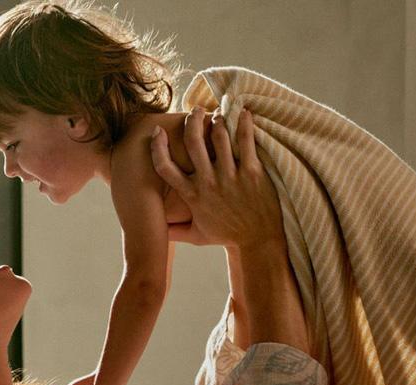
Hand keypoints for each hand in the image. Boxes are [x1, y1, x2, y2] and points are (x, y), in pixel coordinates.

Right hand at [150, 106, 284, 251]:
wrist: (257, 242)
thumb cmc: (227, 237)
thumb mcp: (198, 237)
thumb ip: (176, 232)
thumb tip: (159, 232)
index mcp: (192, 195)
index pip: (165, 167)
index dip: (158, 147)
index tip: (158, 132)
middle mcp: (208, 183)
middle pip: (192, 141)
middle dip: (192, 120)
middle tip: (196, 111)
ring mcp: (230, 176)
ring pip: (218, 135)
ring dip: (217, 120)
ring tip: (219, 116)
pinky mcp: (251, 172)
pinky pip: (245, 140)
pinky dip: (244, 122)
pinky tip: (243, 112)